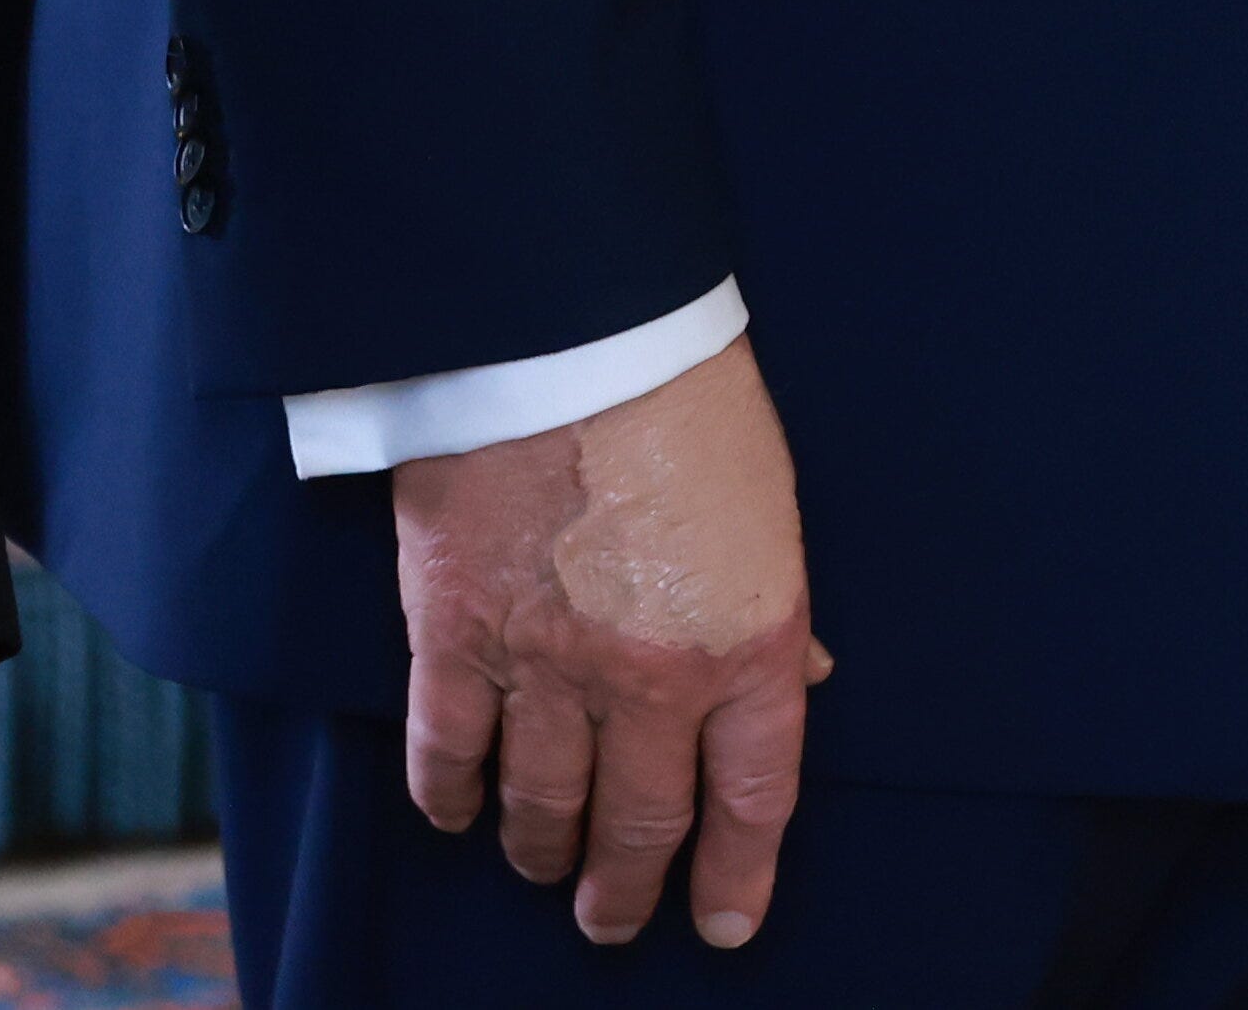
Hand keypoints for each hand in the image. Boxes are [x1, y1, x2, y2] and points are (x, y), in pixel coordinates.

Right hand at [390, 340, 825, 951]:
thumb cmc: (682, 397)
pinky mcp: (456, 631)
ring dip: (542, 853)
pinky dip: (450, 796)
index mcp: (748, 643)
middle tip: (614, 917)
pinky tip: (457, 813)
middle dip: (628, 887)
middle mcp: (652, 679)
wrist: (567, 324)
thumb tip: (800, 682)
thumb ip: (773, 611)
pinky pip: (447, 750)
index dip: (737, 875)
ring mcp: (548, 664)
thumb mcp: (768, 509)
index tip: (721, 923)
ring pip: (542, 804)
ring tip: (543, 871)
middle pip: (642, 823)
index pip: (752, 799)